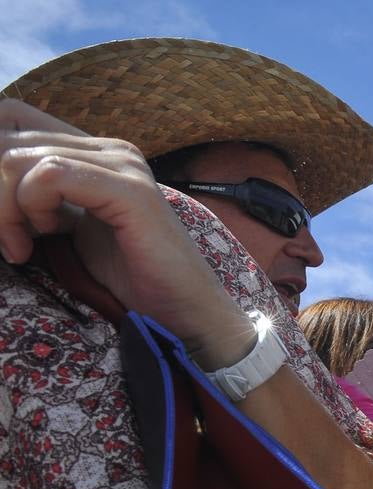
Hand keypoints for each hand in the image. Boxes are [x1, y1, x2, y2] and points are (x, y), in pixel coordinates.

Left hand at [0, 100, 248, 366]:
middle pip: (8, 136)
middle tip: (7, 239)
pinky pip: (49, 176)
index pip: (12, 117)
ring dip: (4, 207)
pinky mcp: (129, 191)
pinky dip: (29, 209)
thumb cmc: (128, 281)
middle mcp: (110, 149)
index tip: (1, 216)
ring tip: (22, 246)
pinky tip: (43, 241)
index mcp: (95, 152)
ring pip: (18, 157)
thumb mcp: (65, 227)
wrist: (182, 314)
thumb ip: (33, 198)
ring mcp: (123, 166)